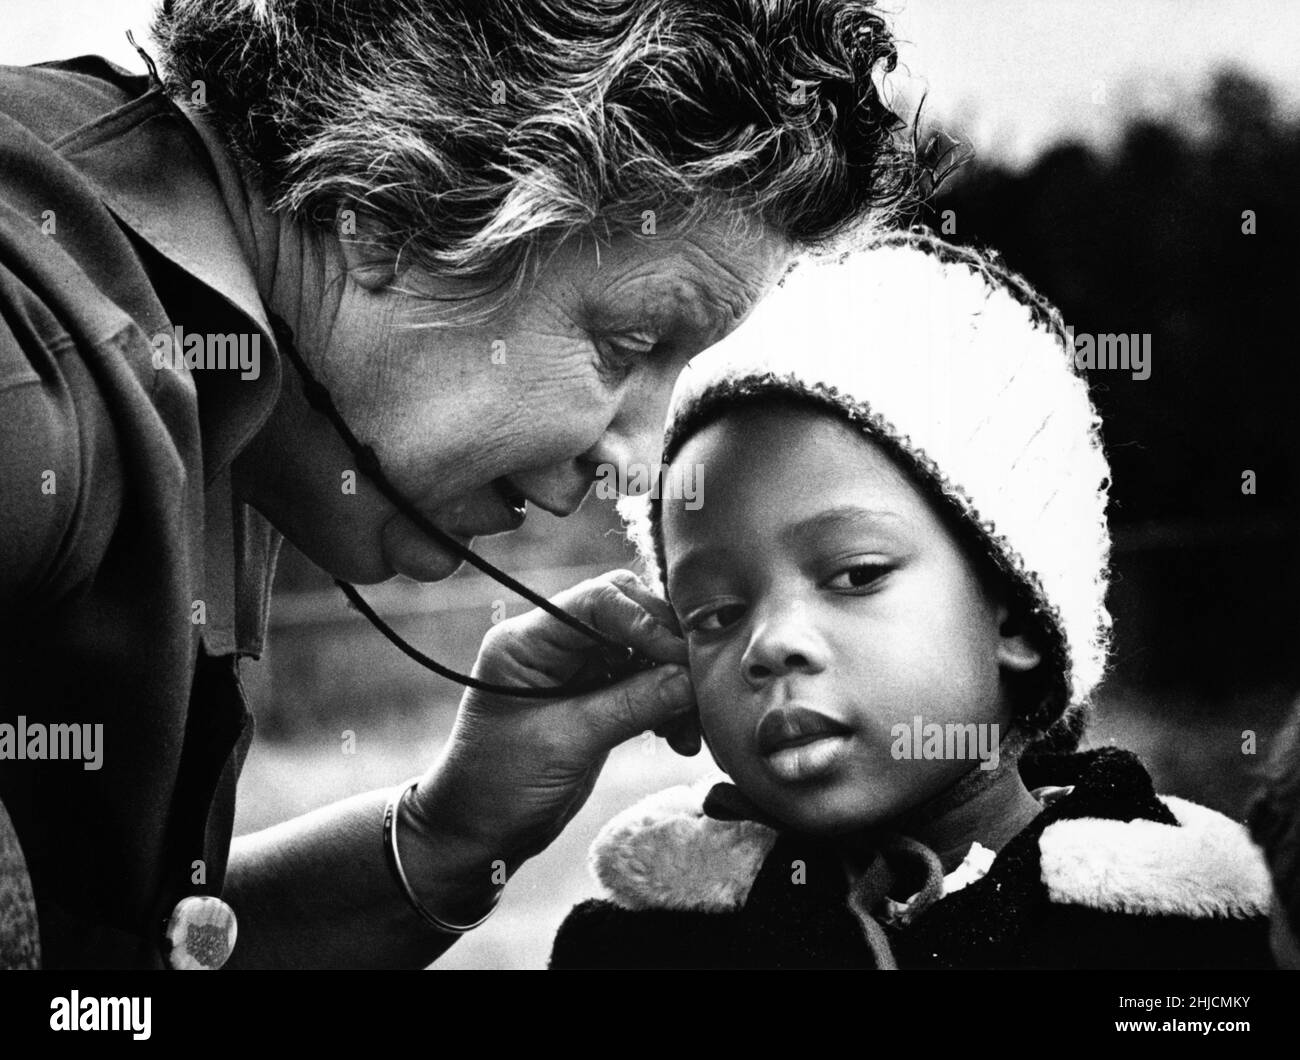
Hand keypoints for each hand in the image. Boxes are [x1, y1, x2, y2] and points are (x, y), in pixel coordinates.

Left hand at [405, 570, 699, 902]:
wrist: (478, 835)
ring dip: (675, 683)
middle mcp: (553, 645)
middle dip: (668, 649)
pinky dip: (668, 705)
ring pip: (644, 652)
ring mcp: (576, 671)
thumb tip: (691, 679)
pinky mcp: (597, 698)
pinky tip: (678, 739)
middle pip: (628, 616)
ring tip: (689, 729)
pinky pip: (645, 684)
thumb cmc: (499, 787)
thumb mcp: (566, 743)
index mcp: (527, 641)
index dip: (646, 620)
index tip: (683, 657)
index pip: (597, 601)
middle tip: (700, 689)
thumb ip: (631, 705)